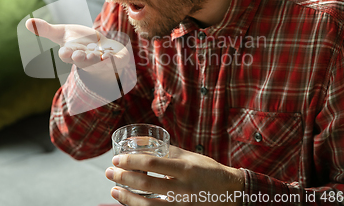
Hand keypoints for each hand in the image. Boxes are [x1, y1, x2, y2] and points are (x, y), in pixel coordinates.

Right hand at [25, 18, 129, 73]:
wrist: (100, 49)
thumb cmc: (79, 41)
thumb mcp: (62, 34)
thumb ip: (46, 30)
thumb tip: (27, 23)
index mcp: (72, 53)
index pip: (66, 55)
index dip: (66, 54)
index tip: (65, 51)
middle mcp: (85, 60)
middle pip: (82, 62)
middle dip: (82, 59)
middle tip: (81, 55)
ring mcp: (100, 62)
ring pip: (99, 64)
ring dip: (98, 61)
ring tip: (100, 56)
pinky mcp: (115, 61)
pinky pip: (115, 62)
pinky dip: (115, 59)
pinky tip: (112, 54)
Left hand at [105, 146, 243, 205]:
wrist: (232, 194)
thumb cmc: (209, 172)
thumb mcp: (191, 158)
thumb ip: (169, 152)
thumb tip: (144, 144)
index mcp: (185, 169)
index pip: (152, 163)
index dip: (130, 161)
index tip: (117, 159)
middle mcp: (184, 189)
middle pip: (146, 185)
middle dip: (123, 178)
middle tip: (110, 173)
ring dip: (126, 199)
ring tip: (114, 191)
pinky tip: (130, 203)